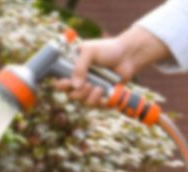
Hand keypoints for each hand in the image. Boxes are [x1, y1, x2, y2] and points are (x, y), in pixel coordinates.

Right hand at [55, 27, 170, 105]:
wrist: (127, 56)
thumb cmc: (108, 50)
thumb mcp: (90, 51)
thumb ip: (80, 66)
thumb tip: (75, 86)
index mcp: (73, 68)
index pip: (60, 81)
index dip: (61, 85)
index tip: (68, 83)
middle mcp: (80, 80)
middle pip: (71, 95)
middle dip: (79, 92)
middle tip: (89, 84)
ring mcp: (91, 89)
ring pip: (83, 102)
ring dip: (90, 97)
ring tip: (99, 87)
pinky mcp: (101, 96)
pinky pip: (96, 106)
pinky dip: (99, 101)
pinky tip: (104, 92)